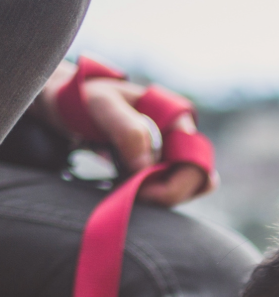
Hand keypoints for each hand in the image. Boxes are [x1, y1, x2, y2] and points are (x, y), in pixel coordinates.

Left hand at [33, 61, 216, 206]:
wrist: (66, 105)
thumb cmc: (84, 99)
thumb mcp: (102, 105)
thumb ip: (127, 131)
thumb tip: (146, 167)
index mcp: (177, 121)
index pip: (195, 166)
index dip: (172, 186)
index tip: (139, 190)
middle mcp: (181, 141)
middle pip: (195, 182)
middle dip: (166, 194)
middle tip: (130, 194)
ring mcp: (171, 156)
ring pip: (182, 190)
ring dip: (158, 197)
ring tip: (126, 188)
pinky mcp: (158, 169)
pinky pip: (166, 191)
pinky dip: (150, 196)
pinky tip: (127, 188)